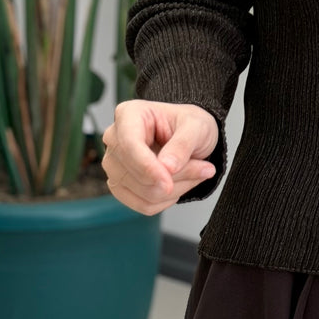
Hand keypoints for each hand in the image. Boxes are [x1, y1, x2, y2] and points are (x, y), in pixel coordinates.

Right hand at [102, 100, 218, 214]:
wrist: (190, 135)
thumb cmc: (189, 124)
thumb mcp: (197, 126)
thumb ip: (182, 145)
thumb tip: (167, 167)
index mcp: (129, 114)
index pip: (129, 145)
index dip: (148, 167)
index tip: (168, 183)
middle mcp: (115, 138)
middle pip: (135, 172)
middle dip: (173, 178)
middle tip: (204, 169)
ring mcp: (114, 164)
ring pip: (141, 192)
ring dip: (175, 190)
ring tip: (196, 173)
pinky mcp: (120, 185)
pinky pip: (143, 204)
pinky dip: (167, 200)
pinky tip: (180, 184)